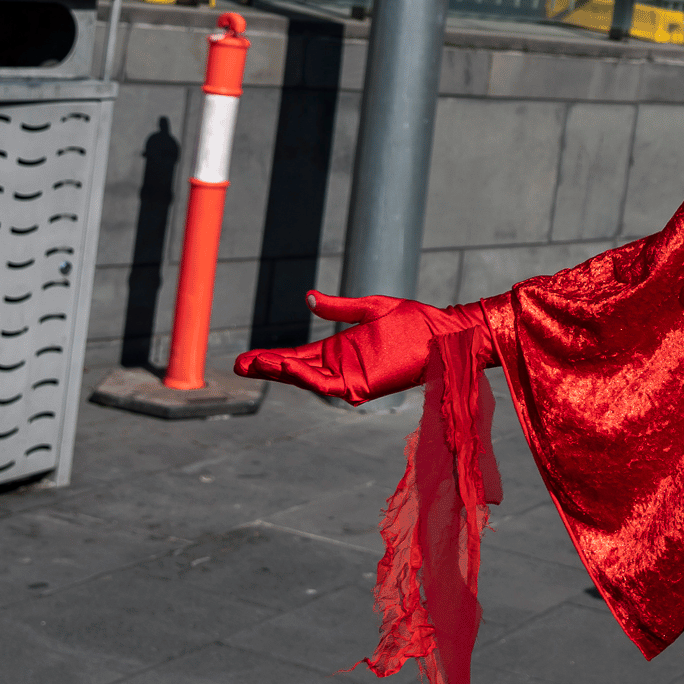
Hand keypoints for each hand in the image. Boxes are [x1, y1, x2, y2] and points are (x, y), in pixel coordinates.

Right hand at [235, 291, 487, 404]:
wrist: (446, 332)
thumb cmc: (417, 321)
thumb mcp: (371, 308)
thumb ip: (340, 307)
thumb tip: (309, 297)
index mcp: (341, 349)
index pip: (299, 356)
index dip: (273, 358)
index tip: (246, 358)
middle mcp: (342, 366)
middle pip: (296, 370)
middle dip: (267, 367)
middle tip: (237, 364)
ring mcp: (351, 376)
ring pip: (306, 380)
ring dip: (280, 373)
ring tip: (254, 364)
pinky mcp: (363, 385)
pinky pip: (327, 386)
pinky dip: (304, 378)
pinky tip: (284, 367)